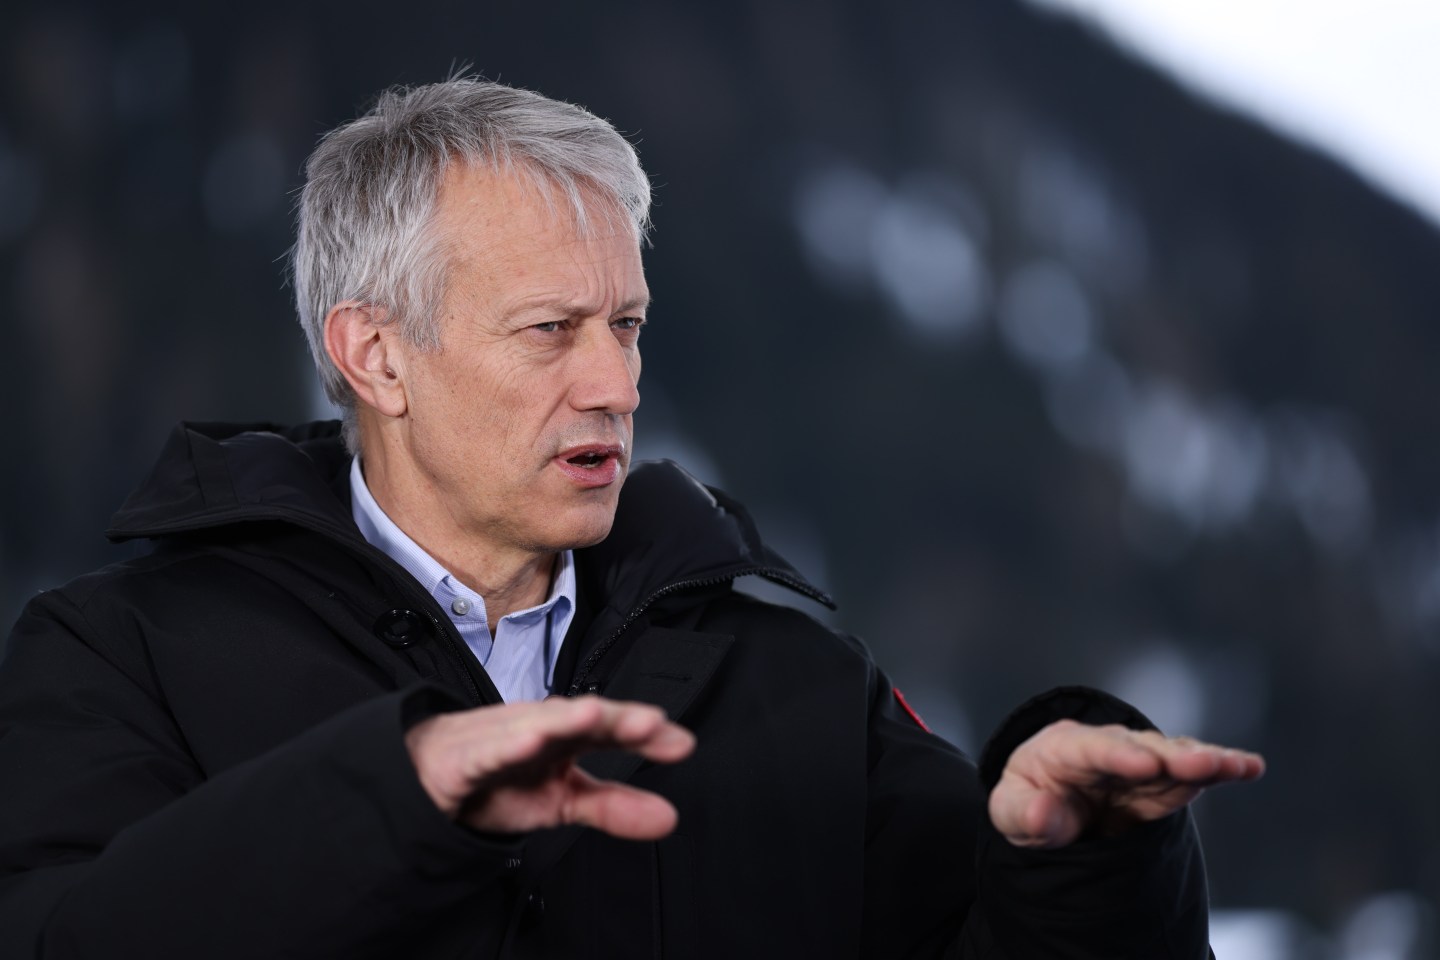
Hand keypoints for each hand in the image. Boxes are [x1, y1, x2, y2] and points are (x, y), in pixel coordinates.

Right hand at [404, 696, 694, 838]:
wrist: (431, 774)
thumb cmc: (501, 779)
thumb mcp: (564, 800)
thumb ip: (615, 806)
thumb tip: (670, 818)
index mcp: (568, 736)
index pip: (613, 730)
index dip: (645, 733)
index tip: (681, 743)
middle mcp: (542, 727)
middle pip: (583, 717)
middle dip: (616, 717)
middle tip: (650, 723)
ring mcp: (506, 736)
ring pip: (539, 722)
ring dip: (566, 718)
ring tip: (595, 715)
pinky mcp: (470, 754)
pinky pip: (491, 748)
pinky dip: (510, 743)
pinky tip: (531, 740)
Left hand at [988, 719, 1263, 848]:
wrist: (1049, 804)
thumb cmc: (1028, 801)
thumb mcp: (1010, 812)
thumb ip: (1023, 814)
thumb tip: (1042, 812)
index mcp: (1063, 749)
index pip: (1091, 749)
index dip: (1119, 755)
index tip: (1145, 764)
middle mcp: (1107, 748)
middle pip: (1141, 748)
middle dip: (1172, 756)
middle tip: (1201, 763)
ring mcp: (1138, 763)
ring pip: (1173, 757)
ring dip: (1205, 761)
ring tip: (1237, 765)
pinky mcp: (1162, 783)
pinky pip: (1192, 775)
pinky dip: (1219, 770)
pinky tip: (1249, 767)